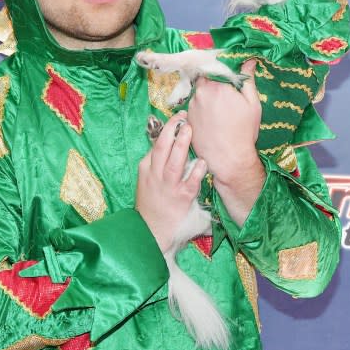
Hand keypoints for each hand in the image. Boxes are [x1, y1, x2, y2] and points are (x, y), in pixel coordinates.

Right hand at [136, 111, 206, 251]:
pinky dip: (197, 170)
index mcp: (146, 168)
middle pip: (162, 147)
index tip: (178, 118)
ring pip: (174, 161)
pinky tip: (203, 161)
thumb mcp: (147, 180)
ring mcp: (169, 186)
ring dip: (182, 143)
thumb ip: (157, 162)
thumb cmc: (152, 204)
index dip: (167, 129)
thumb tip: (170, 142)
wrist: (151, 232)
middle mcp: (156, 175)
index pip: (156, 144)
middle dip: (172, 130)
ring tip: (190, 129)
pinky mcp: (182, 198)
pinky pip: (191, 181)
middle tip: (183, 117)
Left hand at [188, 60, 265, 225]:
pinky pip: (194, 107)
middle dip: (214, 83)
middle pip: (205, 80)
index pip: (215, 67)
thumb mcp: (252, 104)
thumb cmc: (243, 131)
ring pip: (199, 94)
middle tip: (225, 93)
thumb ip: (248, 80)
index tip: (228, 75)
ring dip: (207, 96)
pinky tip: (213, 119)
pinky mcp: (187, 119)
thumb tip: (249, 61)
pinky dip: (202, 109)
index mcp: (216, 86)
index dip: (222, 70)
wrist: (228, 158)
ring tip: (220, 110)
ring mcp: (191, 107)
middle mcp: (200, 93)